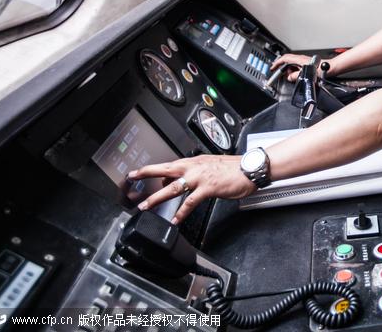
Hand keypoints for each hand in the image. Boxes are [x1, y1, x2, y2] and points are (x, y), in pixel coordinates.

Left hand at [128, 155, 255, 223]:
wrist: (250, 168)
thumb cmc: (234, 168)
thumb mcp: (211, 165)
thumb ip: (196, 172)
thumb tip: (185, 180)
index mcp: (194, 161)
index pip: (169, 164)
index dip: (153, 169)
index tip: (139, 172)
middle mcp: (194, 167)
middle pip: (165, 169)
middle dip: (146, 173)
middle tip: (132, 177)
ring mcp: (200, 177)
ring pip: (173, 187)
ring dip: (157, 197)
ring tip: (145, 205)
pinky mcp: (208, 188)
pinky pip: (190, 202)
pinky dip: (182, 212)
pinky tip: (175, 219)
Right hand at [271, 53, 330, 81]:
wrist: (329, 68)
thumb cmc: (320, 69)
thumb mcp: (305, 74)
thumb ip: (295, 76)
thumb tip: (289, 77)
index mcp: (298, 59)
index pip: (284, 59)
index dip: (277, 63)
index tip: (272, 68)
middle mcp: (300, 59)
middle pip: (287, 62)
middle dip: (283, 68)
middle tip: (279, 74)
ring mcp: (303, 61)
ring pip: (292, 65)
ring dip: (290, 71)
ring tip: (291, 77)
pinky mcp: (306, 65)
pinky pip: (297, 68)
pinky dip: (295, 72)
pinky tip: (297, 77)